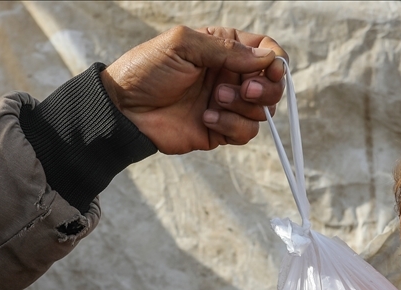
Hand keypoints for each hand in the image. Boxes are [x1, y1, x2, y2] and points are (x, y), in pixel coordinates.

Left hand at [102, 26, 286, 152]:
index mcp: (224, 49)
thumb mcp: (183, 45)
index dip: (275, 60)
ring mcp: (226, 105)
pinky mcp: (219, 131)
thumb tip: (266, 58)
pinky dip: (231, 126)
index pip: (266, 50)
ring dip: (243, 107)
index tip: (271, 69)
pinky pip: (245, 133)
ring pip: (262, 111)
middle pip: (272, 84)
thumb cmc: (147, 70)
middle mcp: (229, 76)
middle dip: (265, 88)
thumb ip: (226, 49)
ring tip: (214, 100)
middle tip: (244, 89)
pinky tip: (207, 118)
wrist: (124, 109)